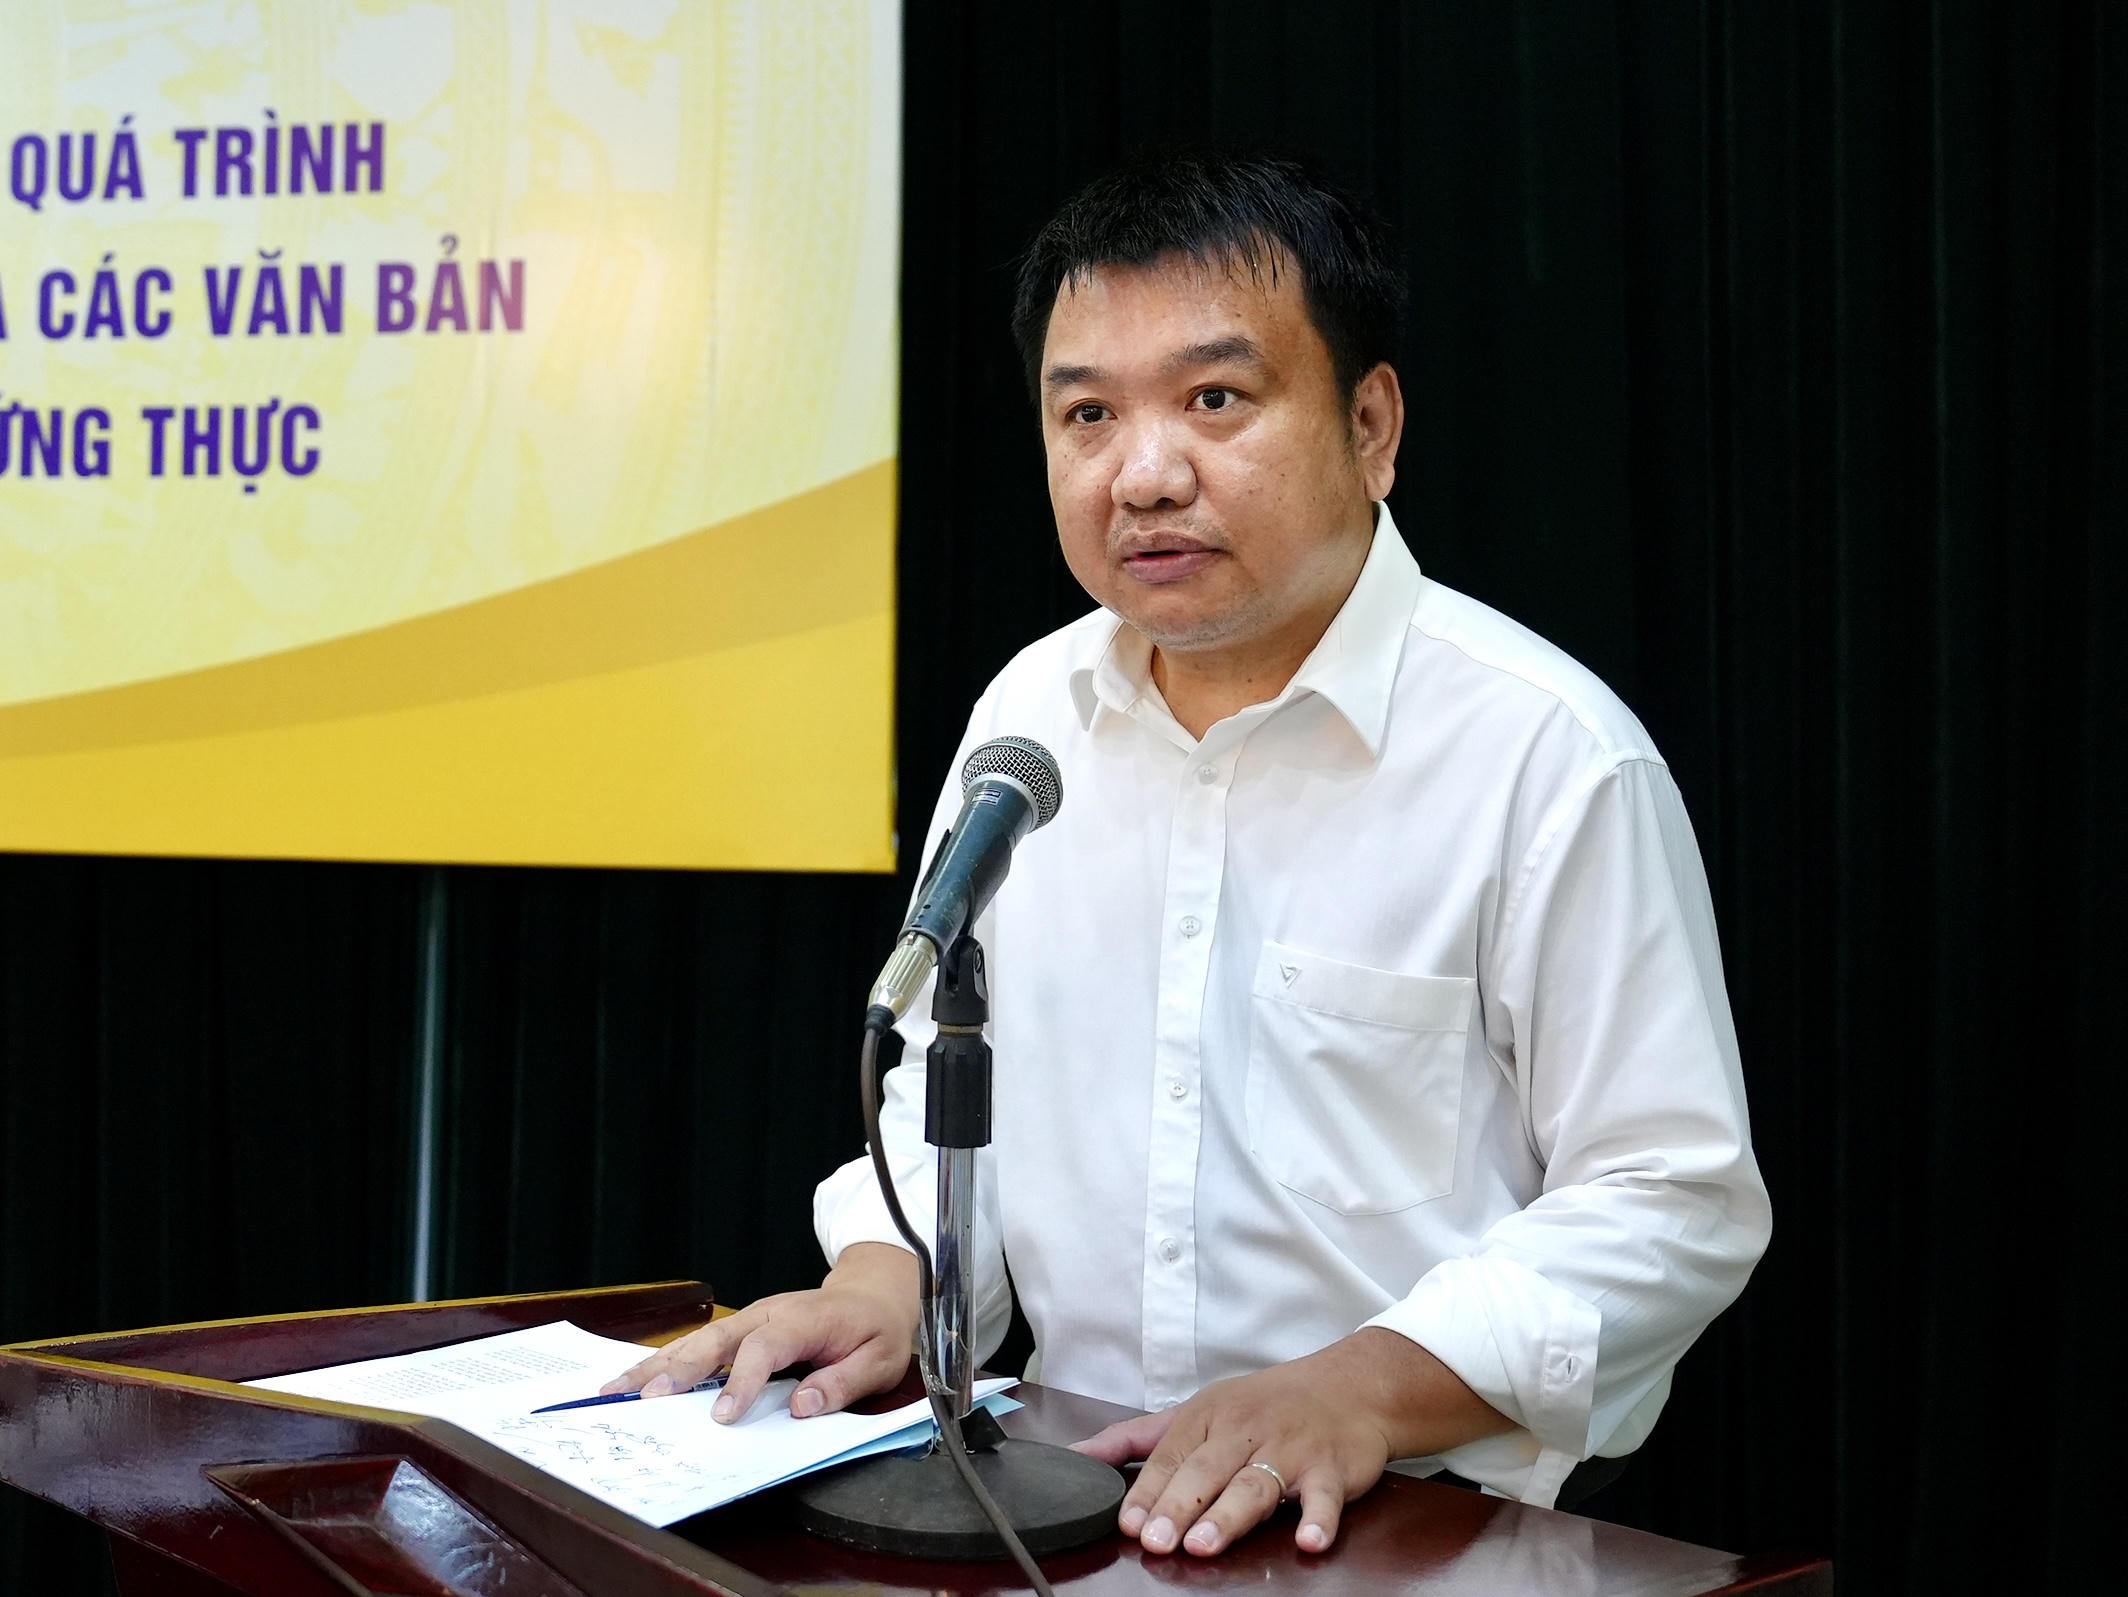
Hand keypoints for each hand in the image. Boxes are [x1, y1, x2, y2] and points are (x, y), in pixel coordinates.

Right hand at [603, 1243, 919, 1422]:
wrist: (871, 1293)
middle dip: (681, 1368)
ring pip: (697, 1339)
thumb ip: (842, 1384)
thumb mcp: (879, 1361)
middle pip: (718, 1338)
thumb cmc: (875, 1330)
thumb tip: (801, 1407)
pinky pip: (698, 1344)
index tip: (724, 1416)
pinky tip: (632, 1380)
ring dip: (657, 1364)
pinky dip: (663, 1361)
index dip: (742, 1381)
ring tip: (616, 1389)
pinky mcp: (738, 1329)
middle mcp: (768, 1313)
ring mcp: (749, 1318)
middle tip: (647, 1398)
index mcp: (804, 1320)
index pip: (766, 1347)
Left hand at [1071, 1328, 1511, 1556]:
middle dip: (1179, 1505)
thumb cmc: (1265, 1405)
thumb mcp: (1197, 1411)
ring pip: (1255, 1484)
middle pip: (1206, 1471)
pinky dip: (1320, 1518)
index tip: (1129, 1523)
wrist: (1349, 1386)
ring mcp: (1291, 1449)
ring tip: (1204, 1544)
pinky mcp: (1333, 1468)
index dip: (1148, 1492)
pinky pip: (1326, 1495)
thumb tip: (1077, 1457)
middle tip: (1156, 1540)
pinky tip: (1309, 1539)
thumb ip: (1136, 1439)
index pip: (1170, 1457)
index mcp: (1209, 1417)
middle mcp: (1246, 1430)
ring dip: (1229, 1514)